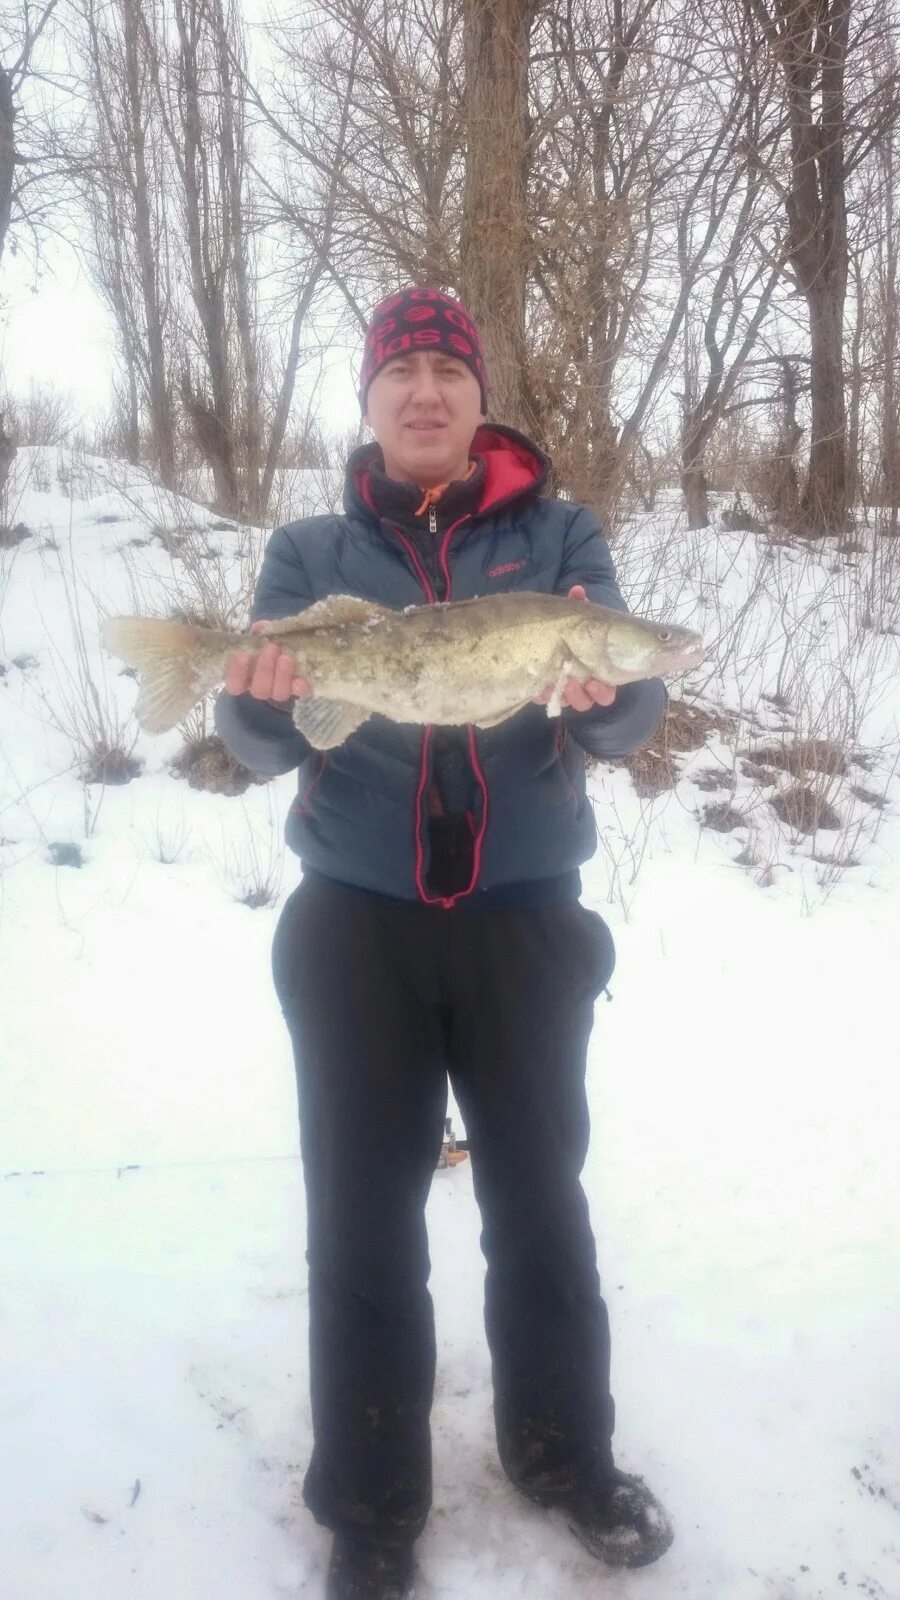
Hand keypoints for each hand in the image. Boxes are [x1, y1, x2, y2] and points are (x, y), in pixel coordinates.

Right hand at [224, 619, 309, 699]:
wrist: (293, 644)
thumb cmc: (269, 641)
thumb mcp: (262, 635)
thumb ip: (259, 632)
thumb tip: (260, 628)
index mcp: (246, 678)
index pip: (235, 685)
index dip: (237, 673)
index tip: (242, 654)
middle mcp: (261, 688)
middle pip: (259, 690)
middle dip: (265, 669)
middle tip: (271, 648)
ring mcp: (280, 690)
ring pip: (278, 694)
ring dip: (282, 676)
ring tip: (285, 658)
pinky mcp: (298, 689)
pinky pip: (299, 694)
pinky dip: (300, 688)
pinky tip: (300, 680)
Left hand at [533, 586, 616, 709]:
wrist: (535, 635)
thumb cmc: (564, 627)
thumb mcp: (571, 616)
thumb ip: (577, 606)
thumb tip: (578, 591)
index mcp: (596, 668)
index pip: (607, 689)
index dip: (604, 690)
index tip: (595, 681)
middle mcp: (583, 682)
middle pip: (591, 700)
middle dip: (586, 694)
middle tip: (579, 683)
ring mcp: (565, 689)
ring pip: (572, 703)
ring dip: (569, 695)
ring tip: (561, 682)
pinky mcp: (547, 692)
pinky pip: (548, 701)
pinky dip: (545, 695)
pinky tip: (539, 688)